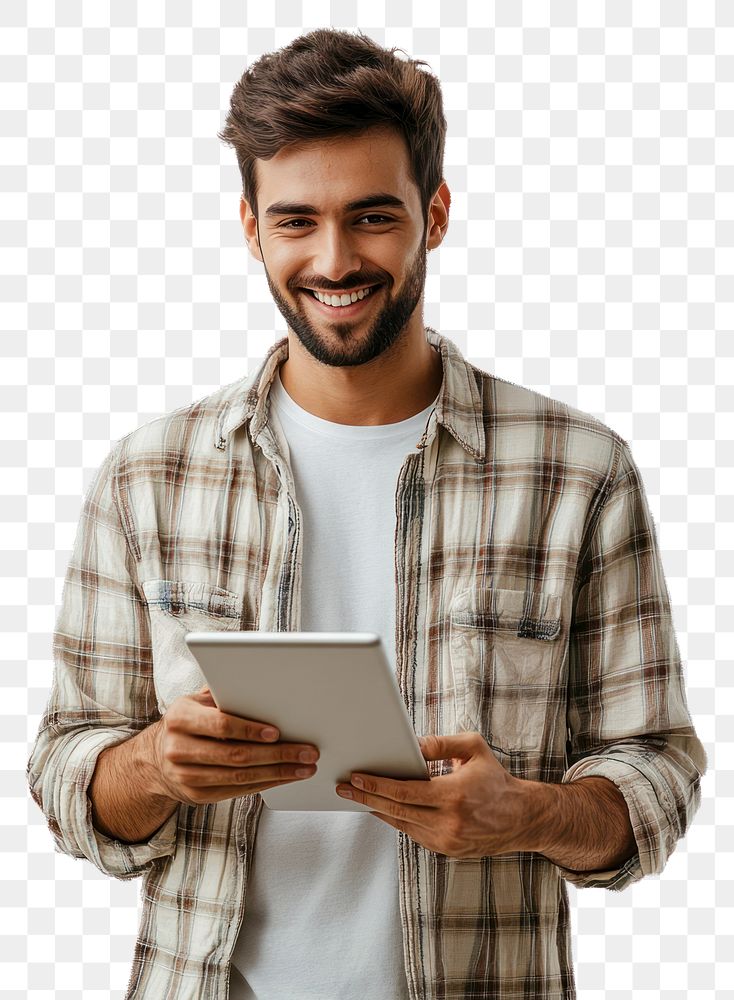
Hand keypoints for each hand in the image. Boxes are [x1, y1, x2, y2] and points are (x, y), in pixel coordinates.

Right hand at [146, 687, 319, 805]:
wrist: (157, 758)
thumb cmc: (189, 723)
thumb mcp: (197, 702)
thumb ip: (223, 696)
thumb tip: (264, 690)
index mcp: (180, 718)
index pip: (221, 724)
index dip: (250, 730)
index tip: (278, 733)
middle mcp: (179, 749)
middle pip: (236, 755)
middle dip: (278, 754)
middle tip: (307, 752)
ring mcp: (186, 776)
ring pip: (240, 777)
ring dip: (278, 773)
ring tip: (304, 767)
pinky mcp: (197, 795)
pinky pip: (237, 791)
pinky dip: (266, 784)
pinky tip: (285, 777)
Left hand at [335, 732, 526, 858]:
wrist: (522, 818)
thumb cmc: (496, 779)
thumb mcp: (473, 749)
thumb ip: (441, 743)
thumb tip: (411, 743)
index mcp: (453, 796)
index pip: (405, 792)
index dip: (377, 785)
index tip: (356, 777)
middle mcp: (448, 823)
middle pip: (396, 811)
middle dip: (366, 798)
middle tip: (344, 788)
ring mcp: (447, 841)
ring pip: (402, 825)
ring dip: (378, 810)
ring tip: (357, 796)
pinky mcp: (447, 850)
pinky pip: (414, 834)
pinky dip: (397, 821)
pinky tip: (383, 808)